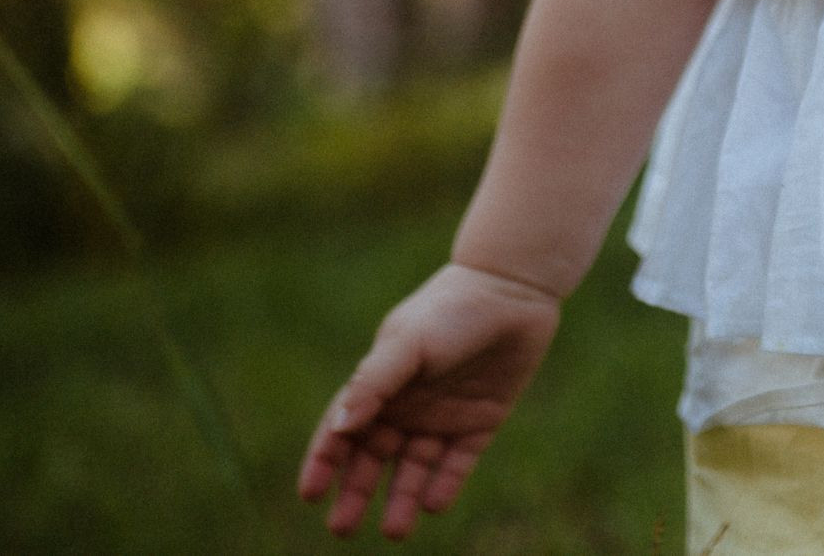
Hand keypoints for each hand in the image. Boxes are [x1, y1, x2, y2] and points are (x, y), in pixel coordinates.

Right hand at [297, 260, 563, 538]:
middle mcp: (406, 406)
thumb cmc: (451, 310)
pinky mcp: (480, 424)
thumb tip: (339, 428)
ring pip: (414, 469)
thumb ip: (374, 382)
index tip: (309, 494)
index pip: (342, 431)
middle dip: (356, 493)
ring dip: (402, 499)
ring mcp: (442, 417)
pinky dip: (445, 485)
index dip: (324, 462)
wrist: (513, 291)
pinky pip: (457, 464)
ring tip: (395, 532)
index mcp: (380, 385)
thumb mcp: (408, 343)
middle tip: (342, 529)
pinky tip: (434, 504)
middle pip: (373, 460)